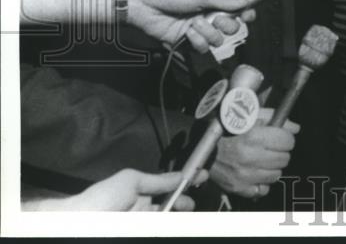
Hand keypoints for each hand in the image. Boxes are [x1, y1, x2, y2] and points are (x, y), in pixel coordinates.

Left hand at [26, 168, 207, 210]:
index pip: (168, 187)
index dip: (185, 182)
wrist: (79, 223)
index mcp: (140, 193)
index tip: (202, 177)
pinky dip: (168, 225)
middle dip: (184, 203)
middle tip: (193, 203)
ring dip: (178, 213)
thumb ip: (158, 180)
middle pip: (170, 206)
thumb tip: (180, 176)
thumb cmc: (103, 197)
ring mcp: (142, 223)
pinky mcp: (142, 231)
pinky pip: (159, 228)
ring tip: (188, 211)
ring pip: (165, 220)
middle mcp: (143, 209)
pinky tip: (177, 222)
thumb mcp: (132, 181)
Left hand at [126, 0, 253, 51]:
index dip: (245, 13)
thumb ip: (225, 0)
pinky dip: (196, 40)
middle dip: (226, 24)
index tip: (247, 17)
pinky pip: (202, 47)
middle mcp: (209, 13)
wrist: (145, 4)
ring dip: (208, 32)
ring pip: (217, 39)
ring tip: (194, 24)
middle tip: (216, 18)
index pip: (237, 7)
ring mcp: (199, 28)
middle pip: (231, 26)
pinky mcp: (187, 40)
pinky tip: (186, 32)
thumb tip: (246, 3)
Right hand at [209, 108, 298, 198]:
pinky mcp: (238, 188)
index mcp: (254, 137)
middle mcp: (251, 157)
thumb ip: (274, 118)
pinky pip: (262, 190)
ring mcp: (245, 175)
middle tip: (271, 148)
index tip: (280, 137)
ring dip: (272, 167)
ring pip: (276, 175)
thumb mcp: (249, 115)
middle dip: (281, 152)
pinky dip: (262, 183)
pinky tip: (255, 172)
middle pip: (284, 159)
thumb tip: (295, 128)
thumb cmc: (226, 129)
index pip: (288, 141)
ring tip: (262, 159)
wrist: (201, 147)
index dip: (286, 138)